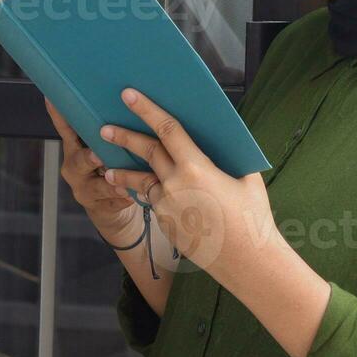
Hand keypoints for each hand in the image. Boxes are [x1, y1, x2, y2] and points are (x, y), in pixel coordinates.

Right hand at [44, 97, 142, 243]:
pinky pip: (111, 202)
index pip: (65, 129)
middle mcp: (75, 168)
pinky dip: (123, 198)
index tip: (52, 99)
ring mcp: (85, 189)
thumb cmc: (111, 167)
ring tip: (122, 182)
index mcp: (75, 149)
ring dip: (110, 182)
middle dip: (89, 158)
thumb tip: (126, 97)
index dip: (58, 115)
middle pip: (78, 161)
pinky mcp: (98, 206)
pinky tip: (133, 195)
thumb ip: (108, 129)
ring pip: (97, 185)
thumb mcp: (104, 146)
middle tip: (97, 155)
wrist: (112, 206)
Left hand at [97, 86, 280, 287]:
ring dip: (123, 173)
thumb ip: (226, 158)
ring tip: (108, 169)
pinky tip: (143, 194)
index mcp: (196, 167)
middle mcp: (175, 185)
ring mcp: (167, 207)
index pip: (167, 130)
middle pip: (145, 152)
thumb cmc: (252, 216)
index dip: (147, 110)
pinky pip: (154, 203)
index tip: (129, 95)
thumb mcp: (245, 177)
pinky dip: (148, 195)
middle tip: (104, 128)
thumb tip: (216, 141)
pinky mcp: (165, 224)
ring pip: (142, 182)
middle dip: (123, 137)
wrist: (247, 261)